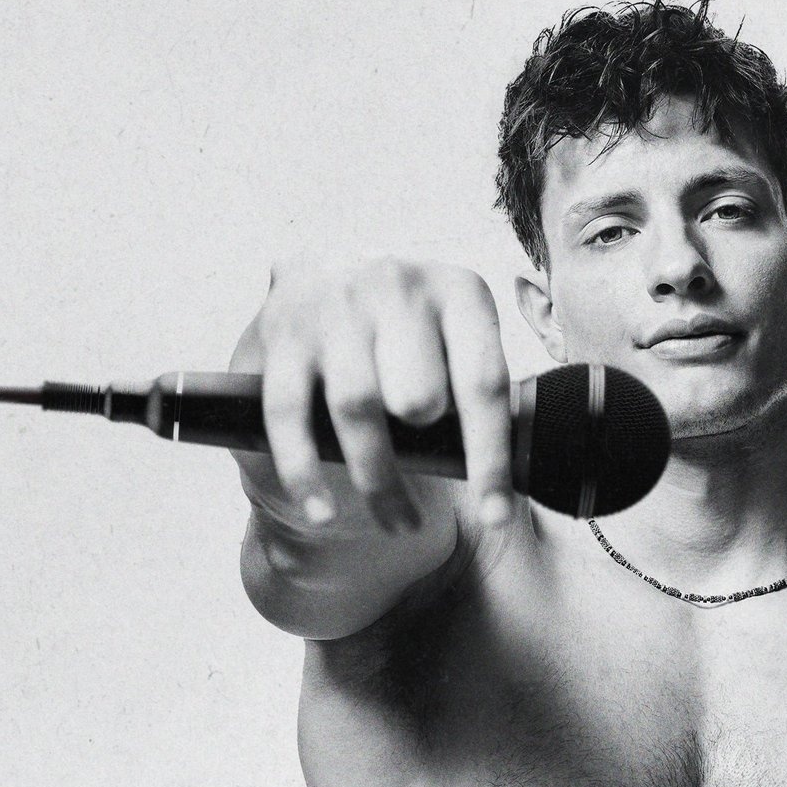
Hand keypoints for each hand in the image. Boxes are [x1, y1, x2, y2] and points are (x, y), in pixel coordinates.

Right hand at [229, 253, 516, 541]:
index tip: (495, 515)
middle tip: (424, 460)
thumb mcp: (458, 331)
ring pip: (357, 411)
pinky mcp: (282, 334)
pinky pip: (290, 417)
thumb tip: (503, 479)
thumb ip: (478, 388)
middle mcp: (397, 287)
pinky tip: (321, 512)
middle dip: (422, 438)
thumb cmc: (412, 325)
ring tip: (397, 520)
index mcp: (458, 291)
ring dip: (378, 482)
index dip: (490, 460)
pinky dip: (305, 474)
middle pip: (417, 395)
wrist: (329, 266)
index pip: (482, 384)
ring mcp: (335, 309)